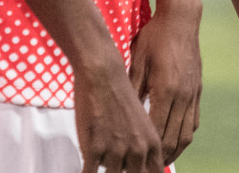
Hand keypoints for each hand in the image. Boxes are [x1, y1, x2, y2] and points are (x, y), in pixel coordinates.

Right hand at [75, 53, 163, 172]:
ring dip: (105, 168)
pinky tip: (86, 171)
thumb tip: (137, 168)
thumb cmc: (120, 97)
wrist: (104, 75)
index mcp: (152, 144)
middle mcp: (138, 150)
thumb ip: (143, 148)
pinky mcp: (95, 148)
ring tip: (99, 160)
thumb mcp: (141, 124)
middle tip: (117, 166)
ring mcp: (116, 151)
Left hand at [129, 10, 201, 164]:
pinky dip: (184, 136)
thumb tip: (122, 115)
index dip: (147, 150)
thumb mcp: (137, 61)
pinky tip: (174, 140)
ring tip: (161, 161)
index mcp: (166, 89)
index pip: (157, 130)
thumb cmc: (156, 37)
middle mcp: (183, 95)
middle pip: (173, 138)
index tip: (136, 160)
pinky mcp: (198, 90)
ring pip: (187, 133)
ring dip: (175, 151)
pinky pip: (194, 121)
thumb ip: (132, 90)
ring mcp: (193, 93)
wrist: (181, 18)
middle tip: (147, 167)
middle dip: (161, 157)